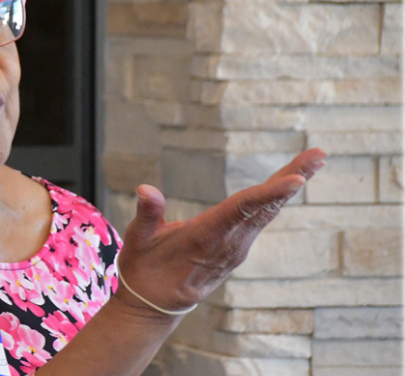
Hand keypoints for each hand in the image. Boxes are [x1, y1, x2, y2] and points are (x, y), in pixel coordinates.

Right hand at [114, 148, 326, 315]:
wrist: (154, 305)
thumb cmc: (143, 268)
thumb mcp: (138, 240)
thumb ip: (147, 213)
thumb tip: (145, 189)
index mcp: (206, 236)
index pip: (242, 209)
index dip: (269, 193)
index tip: (297, 179)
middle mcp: (228, 242)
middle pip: (265, 206)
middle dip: (293, 177)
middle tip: (320, 154)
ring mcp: (236, 247)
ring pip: (267, 211)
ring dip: (290, 184)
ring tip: (315, 160)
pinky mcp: (236, 248)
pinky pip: (261, 219)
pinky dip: (276, 198)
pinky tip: (288, 183)